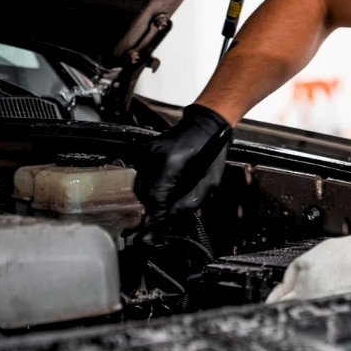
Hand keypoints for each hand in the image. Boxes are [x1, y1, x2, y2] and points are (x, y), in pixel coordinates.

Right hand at [134, 104, 232, 228]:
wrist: (206, 125)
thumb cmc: (212, 150)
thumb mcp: (209, 182)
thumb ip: (189, 203)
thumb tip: (170, 218)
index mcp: (171, 163)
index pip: (155, 197)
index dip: (157, 214)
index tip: (159, 225)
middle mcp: (155, 156)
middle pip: (143, 193)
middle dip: (153, 207)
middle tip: (164, 214)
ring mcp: (148, 152)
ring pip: (139, 185)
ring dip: (150, 197)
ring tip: (165, 200)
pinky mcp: (145, 151)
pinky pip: (141, 175)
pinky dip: (149, 185)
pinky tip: (163, 185)